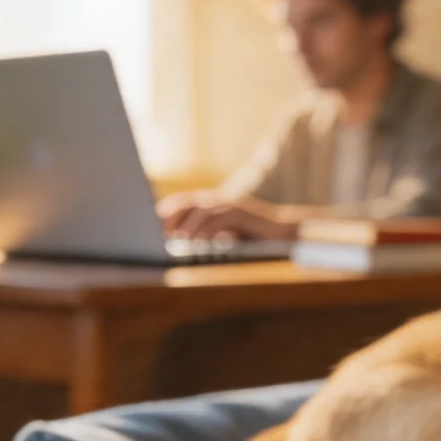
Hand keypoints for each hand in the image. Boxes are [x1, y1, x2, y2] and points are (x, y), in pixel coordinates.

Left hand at [159, 194, 296, 240]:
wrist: (286, 232)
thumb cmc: (257, 236)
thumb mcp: (228, 233)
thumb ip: (209, 233)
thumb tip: (186, 241)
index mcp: (214, 203)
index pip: (183, 203)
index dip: (168, 214)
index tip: (154, 228)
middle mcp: (220, 200)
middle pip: (187, 203)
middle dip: (172, 218)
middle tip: (159, 233)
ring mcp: (231, 204)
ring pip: (201, 210)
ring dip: (187, 225)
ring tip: (177, 239)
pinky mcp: (242, 212)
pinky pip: (218, 218)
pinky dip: (206, 229)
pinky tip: (198, 240)